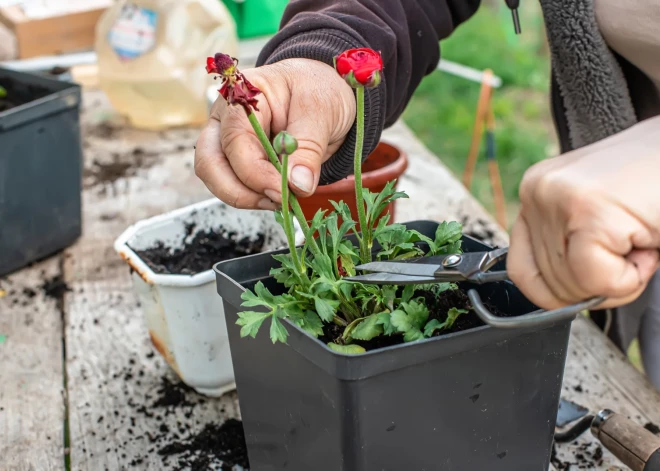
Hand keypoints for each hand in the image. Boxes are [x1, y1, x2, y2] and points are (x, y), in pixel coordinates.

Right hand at [195, 59, 355, 209]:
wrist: (325, 93)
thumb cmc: (319, 92)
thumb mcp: (322, 112)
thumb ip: (308, 148)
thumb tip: (298, 185)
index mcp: (243, 96)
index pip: (235, 141)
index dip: (256, 175)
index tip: (284, 193)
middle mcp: (225, 118)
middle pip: (210, 163)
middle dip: (241, 192)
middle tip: (279, 202)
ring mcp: (225, 138)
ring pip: (215, 177)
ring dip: (245, 197)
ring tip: (281, 200)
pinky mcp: (235, 158)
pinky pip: (231, 184)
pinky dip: (252, 196)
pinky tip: (277, 195)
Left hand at [508, 117, 659, 309]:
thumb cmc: (656, 184)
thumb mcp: (597, 216)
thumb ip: (565, 249)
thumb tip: (553, 300)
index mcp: (536, 191)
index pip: (521, 271)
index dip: (563, 290)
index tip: (597, 274)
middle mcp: (538, 192)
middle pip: (549, 285)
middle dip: (599, 284)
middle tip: (632, 248)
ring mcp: (558, 199)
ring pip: (574, 286)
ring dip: (620, 278)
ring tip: (639, 238)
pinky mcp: (589, 210)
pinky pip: (598, 280)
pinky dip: (631, 278)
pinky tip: (646, 244)